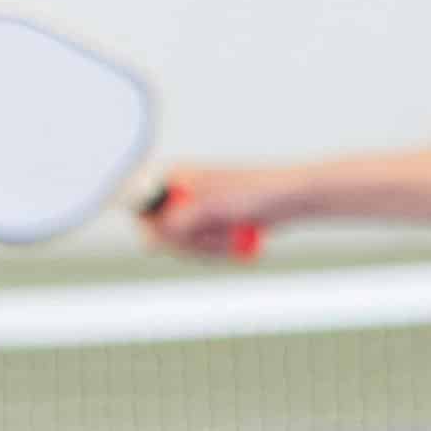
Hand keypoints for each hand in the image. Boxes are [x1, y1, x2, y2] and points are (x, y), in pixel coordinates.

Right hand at [138, 167, 284, 259]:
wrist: (291, 199)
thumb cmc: (253, 193)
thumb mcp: (209, 208)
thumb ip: (175, 224)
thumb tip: (147, 242)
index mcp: (174, 177)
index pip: (139, 207)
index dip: (151, 227)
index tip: (173, 236)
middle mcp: (179, 193)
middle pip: (157, 233)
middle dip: (187, 242)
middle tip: (216, 237)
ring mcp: (193, 212)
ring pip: (178, 247)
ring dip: (205, 248)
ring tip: (231, 237)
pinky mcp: (208, 228)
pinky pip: (197, 252)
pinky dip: (214, 253)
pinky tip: (233, 245)